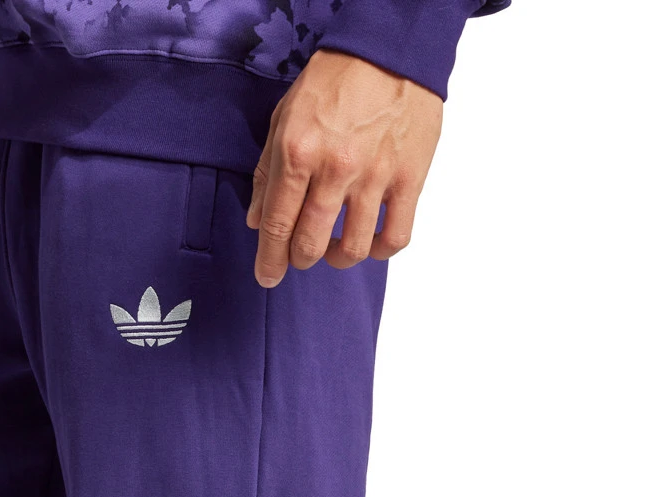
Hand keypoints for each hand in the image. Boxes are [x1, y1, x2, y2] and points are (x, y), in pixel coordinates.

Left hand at [247, 49, 443, 287]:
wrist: (391, 49)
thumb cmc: (336, 79)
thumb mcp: (286, 116)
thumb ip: (268, 171)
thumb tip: (258, 220)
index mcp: (298, 152)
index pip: (277, 224)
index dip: (269, 259)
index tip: (267, 276)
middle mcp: (335, 169)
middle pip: (311, 244)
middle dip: (299, 259)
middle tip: (300, 255)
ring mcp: (375, 177)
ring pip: (354, 249)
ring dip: (338, 258)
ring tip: (335, 248)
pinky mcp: (409, 178)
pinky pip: (396, 236)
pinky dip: (381, 250)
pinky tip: (371, 243)